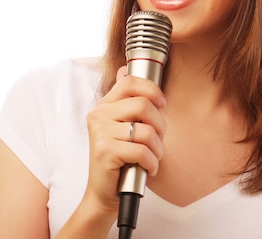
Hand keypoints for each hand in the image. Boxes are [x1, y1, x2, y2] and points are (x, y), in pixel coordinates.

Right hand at [84, 66, 167, 211]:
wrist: (105, 193)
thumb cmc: (122, 158)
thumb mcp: (126, 125)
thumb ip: (128, 100)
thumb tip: (124, 68)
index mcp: (105, 105)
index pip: (130, 81)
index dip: (152, 89)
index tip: (162, 103)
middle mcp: (99, 115)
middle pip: (143, 105)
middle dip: (160, 125)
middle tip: (157, 140)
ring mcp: (100, 133)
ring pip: (146, 130)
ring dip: (157, 148)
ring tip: (152, 157)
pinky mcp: (105, 152)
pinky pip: (142, 151)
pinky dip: (152, 162)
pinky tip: (148, 168)